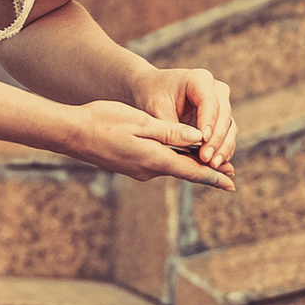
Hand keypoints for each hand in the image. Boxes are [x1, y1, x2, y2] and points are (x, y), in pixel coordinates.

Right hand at [67, 100, 236, 191]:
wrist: (71, 133)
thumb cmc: (104, 121)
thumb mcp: (141, 122)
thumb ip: (171, 132)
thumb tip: (198, 138)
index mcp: (154, 158)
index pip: (191, 170)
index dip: (214, 177)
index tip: (232, 184)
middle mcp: (148, 170)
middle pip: (184, 170)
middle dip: (207, 171)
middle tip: (231, 174)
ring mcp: (138, 170)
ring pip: (171, 166)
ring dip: (190, 165)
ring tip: (211, 164)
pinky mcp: (130, 166)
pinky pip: (158, 164)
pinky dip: (174, 160)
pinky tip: (179, 155)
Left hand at [133, 58, 236, 173]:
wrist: (152, 92)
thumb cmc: (153, 96)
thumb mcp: (157, 110)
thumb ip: (173, 129)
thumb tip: (190, 147)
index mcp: (200, 79)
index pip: (210, 103)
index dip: (209, 123)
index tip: (203, 141)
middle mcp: (216, 90)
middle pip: (224, 116)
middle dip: (217, 140)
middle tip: (207, 159)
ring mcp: (221, 104)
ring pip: (229, 128)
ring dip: (223, 148)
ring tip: (212, 165)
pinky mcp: (220, 119)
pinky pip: (226, 136)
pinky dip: (222, 150)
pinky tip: (216, 165)